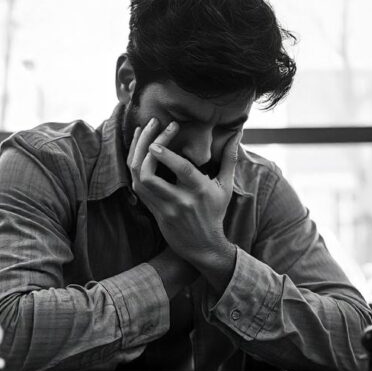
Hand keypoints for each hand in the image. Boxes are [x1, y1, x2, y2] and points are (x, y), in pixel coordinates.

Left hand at [127, 118, 241, 267]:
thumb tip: (237, 134)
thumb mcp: (226, 187)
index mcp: (199, 191)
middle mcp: (179, 200)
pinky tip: (138, 149)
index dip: (167, 156)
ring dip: (136, 154)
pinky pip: (138, 187)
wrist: (203, 246)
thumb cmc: (215, 212)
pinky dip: (134, 166)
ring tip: (142, 132)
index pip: (182, 171)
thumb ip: (229, 159)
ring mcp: (164, 207)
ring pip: (140, 180)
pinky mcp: (154, 211)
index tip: (157, 141)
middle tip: (151, 124)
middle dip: (146, 147)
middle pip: (151, 174)